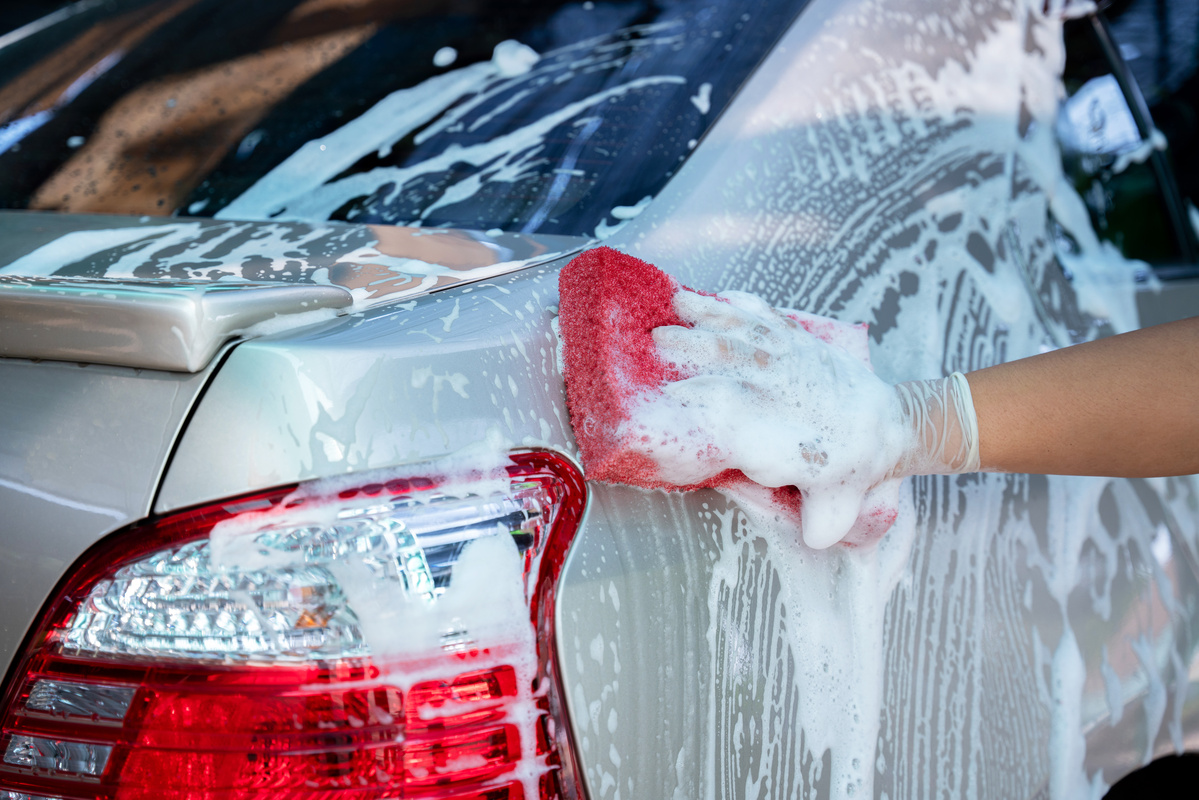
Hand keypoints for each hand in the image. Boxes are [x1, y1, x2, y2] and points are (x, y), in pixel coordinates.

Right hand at [638, 290, 978, 547]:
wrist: (888, 425)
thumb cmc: (851, 469)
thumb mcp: (838, 505)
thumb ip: (822, 521)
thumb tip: (817, 538)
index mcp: (784, 426)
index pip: (735, 412)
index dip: (701, 403)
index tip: (669, 396)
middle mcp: (783, 386)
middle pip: (732, 360)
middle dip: (694, 349)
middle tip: (657, 341)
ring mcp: (791, 356)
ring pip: (746, 332)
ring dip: (710, 317)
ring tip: (677, 302)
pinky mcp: (798, 340)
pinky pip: (770, 318)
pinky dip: (744, 305)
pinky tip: (722, 295)